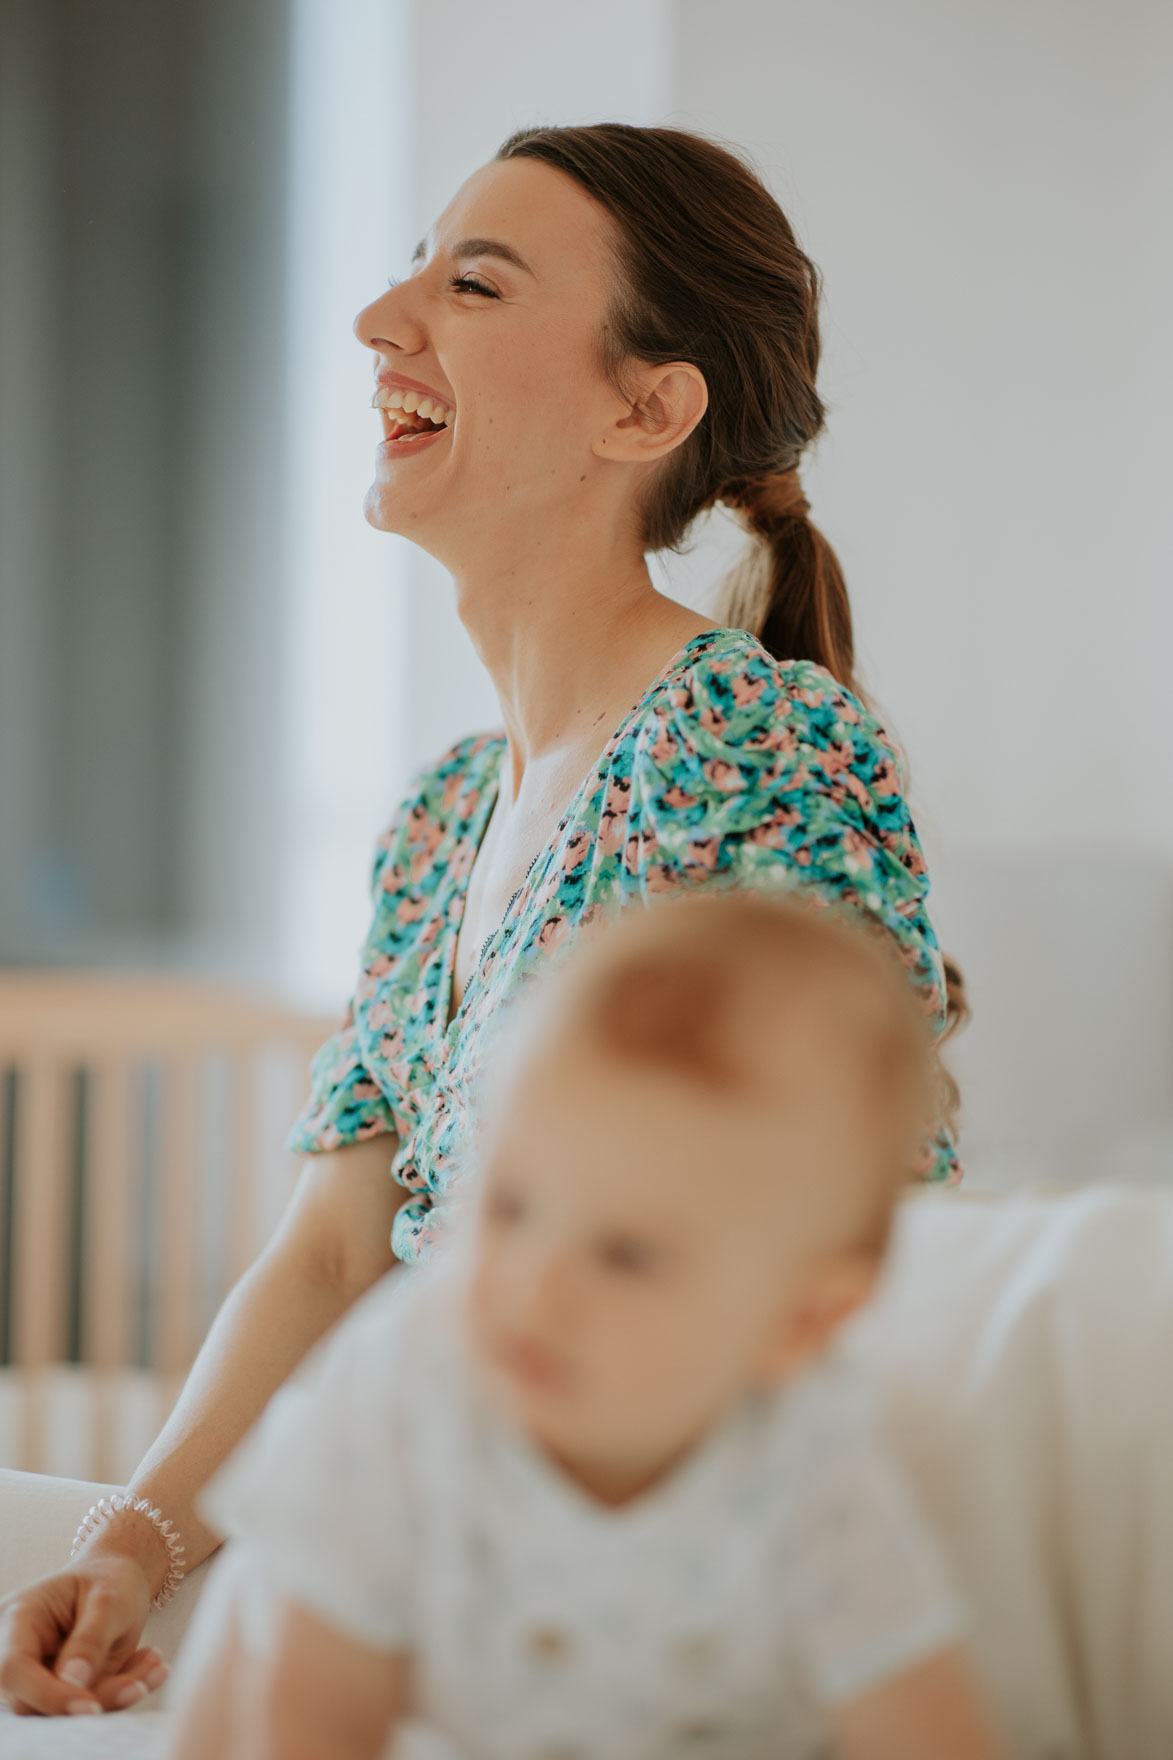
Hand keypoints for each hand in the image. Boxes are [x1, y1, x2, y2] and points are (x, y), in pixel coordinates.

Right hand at [0, 1554, 169, 1715]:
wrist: (119, 1578)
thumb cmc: (109, 1578)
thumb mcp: (108, 1599)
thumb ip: (90, 1639)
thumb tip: (73, 1684)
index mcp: (19, 1616)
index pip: (14, 1669)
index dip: (47, 1694)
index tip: (90, 1705)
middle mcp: (19, 1648)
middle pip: (34, 1699)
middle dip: (92, 1696)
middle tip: (138, 1683)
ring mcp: (37, 1672)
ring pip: (62, 1709)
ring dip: (112, 1695)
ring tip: (152, 1664)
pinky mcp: (59, 1688)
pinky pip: (83, 1704)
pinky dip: (119, 1692)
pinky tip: (148, 1664)